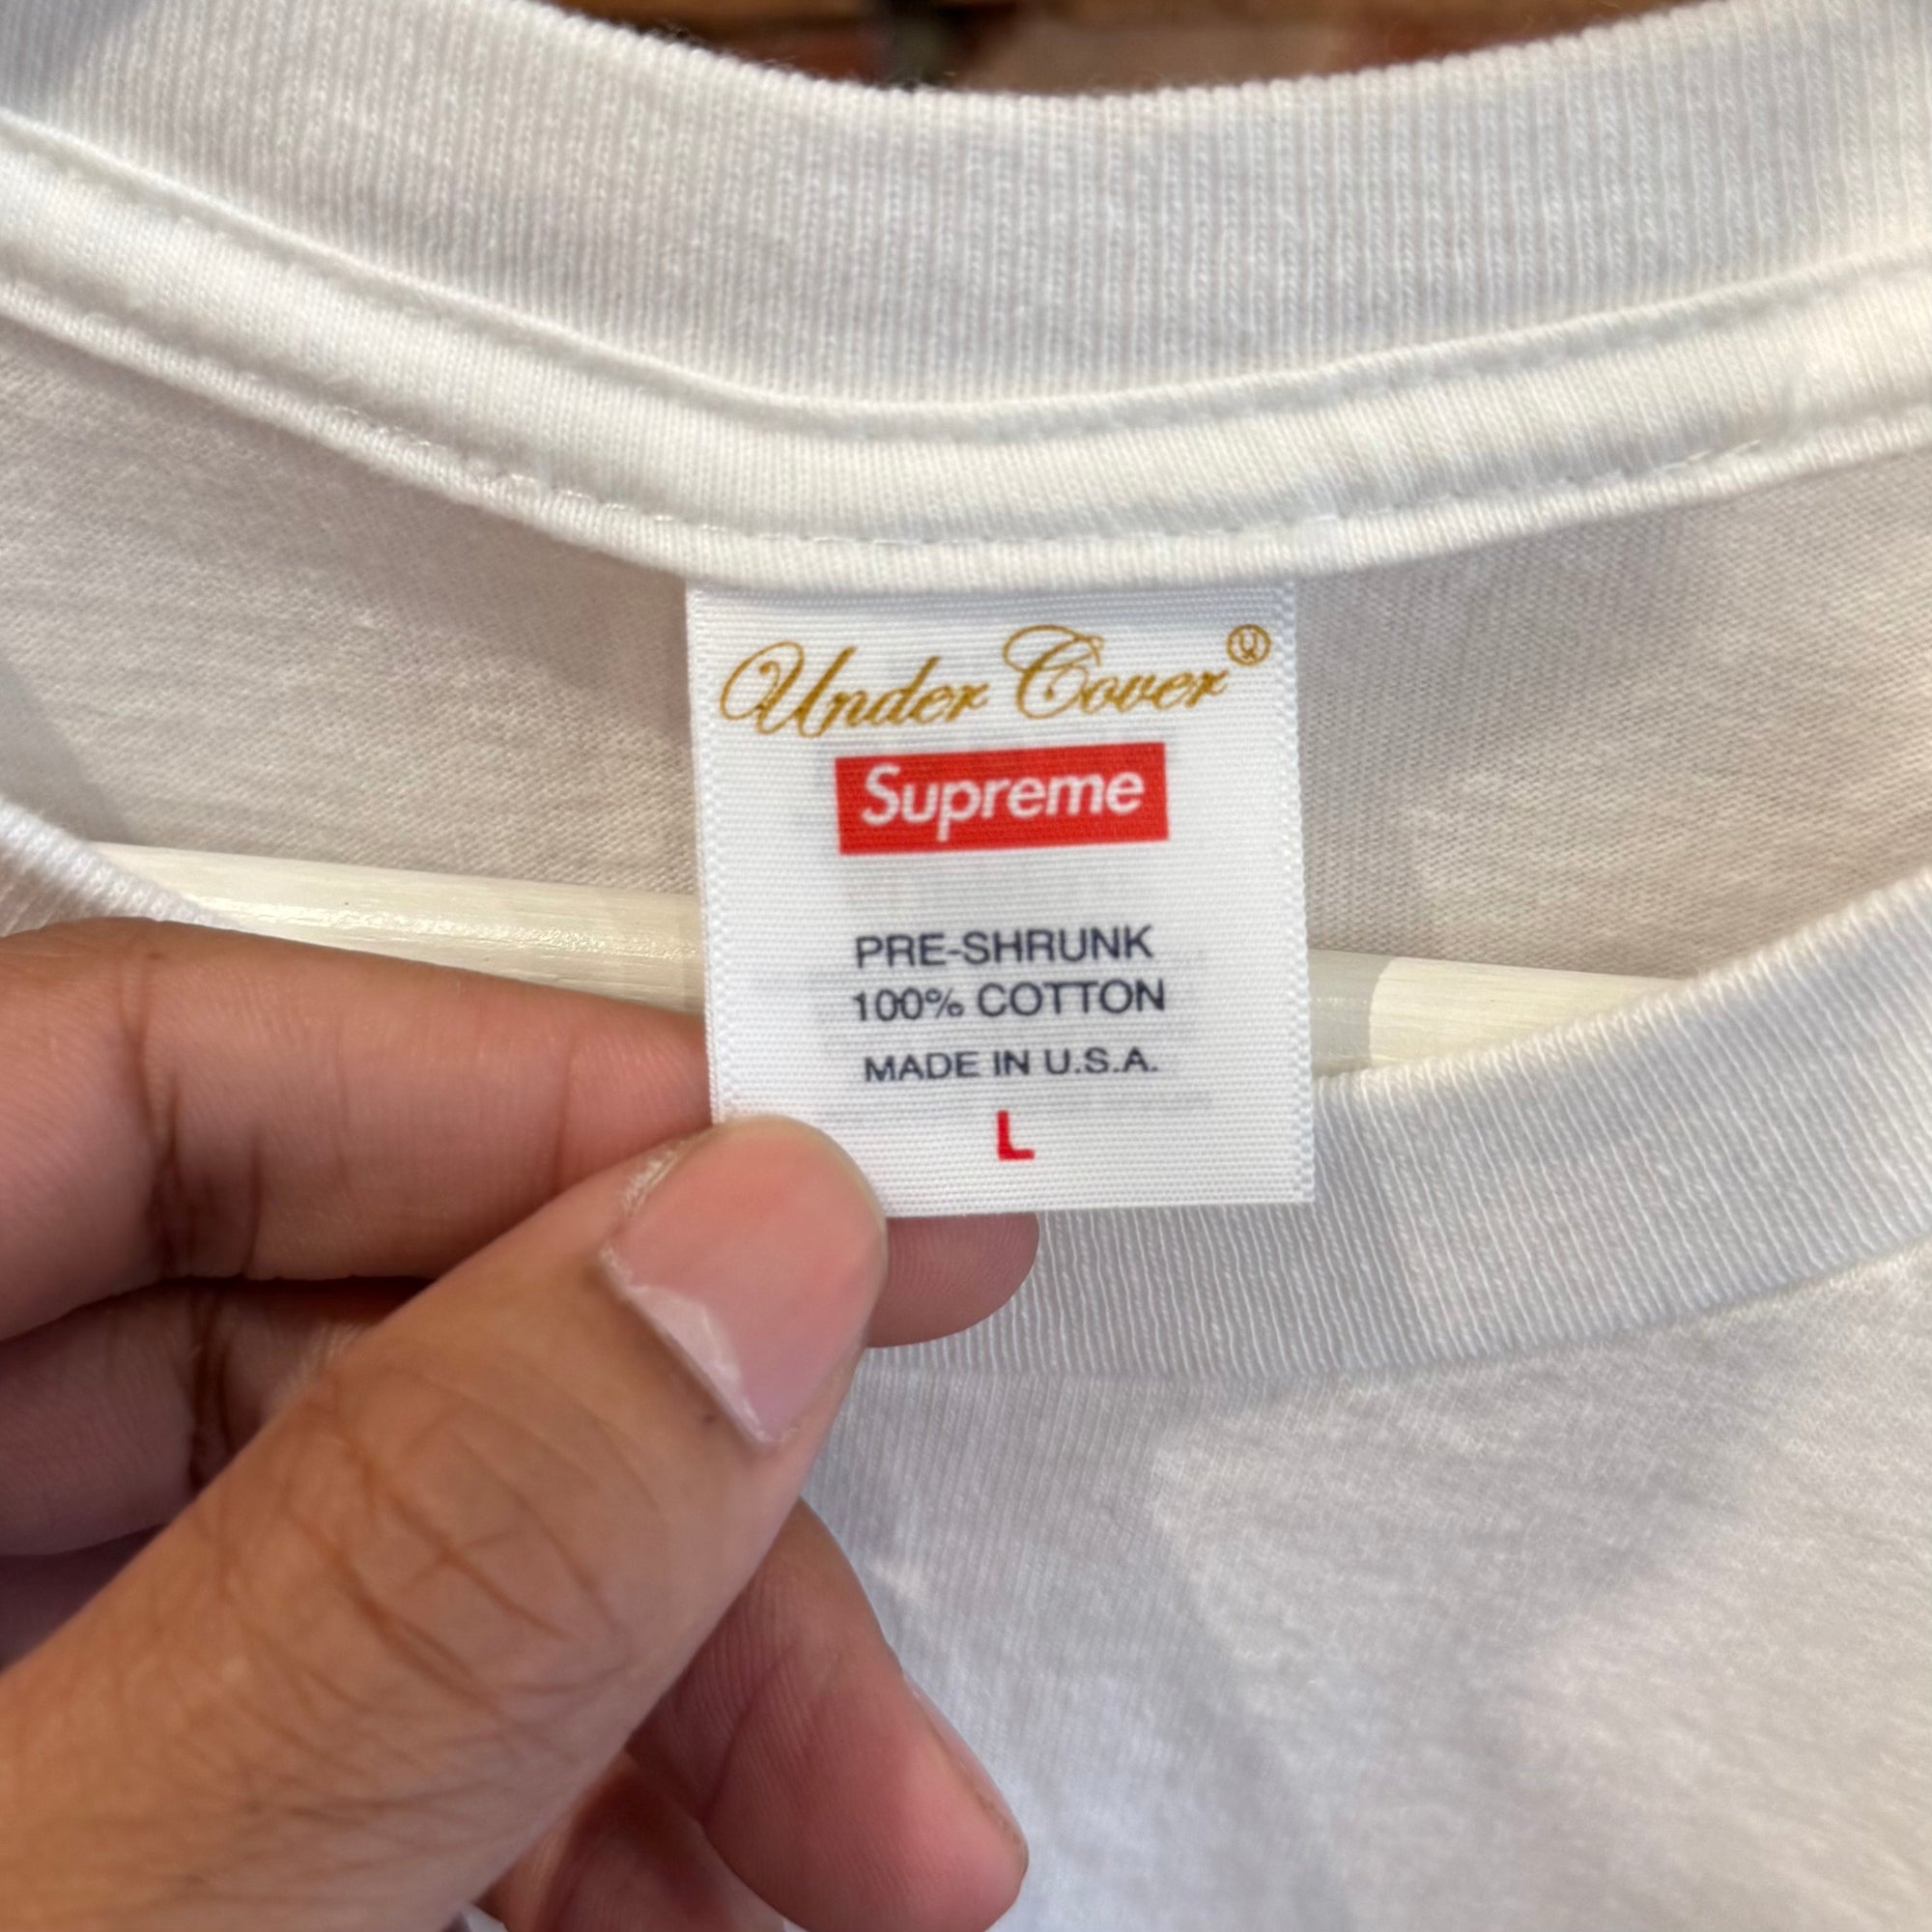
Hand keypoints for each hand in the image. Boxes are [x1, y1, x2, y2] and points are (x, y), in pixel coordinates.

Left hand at [0, 921, 1034, 1931]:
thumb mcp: (107, 1903)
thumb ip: (408, 1571)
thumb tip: (751, 1250)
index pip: (148, 1062)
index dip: (517, 1088)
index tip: (828, 1178)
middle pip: (304, 1323)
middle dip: (654, 1477)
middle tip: (901, 1558)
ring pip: (366, 1541)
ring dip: (654, 1676)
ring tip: (864, 1851)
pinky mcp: (78, 1796)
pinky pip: (332, 1718)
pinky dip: (540, 1797)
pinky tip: (692, 1891)